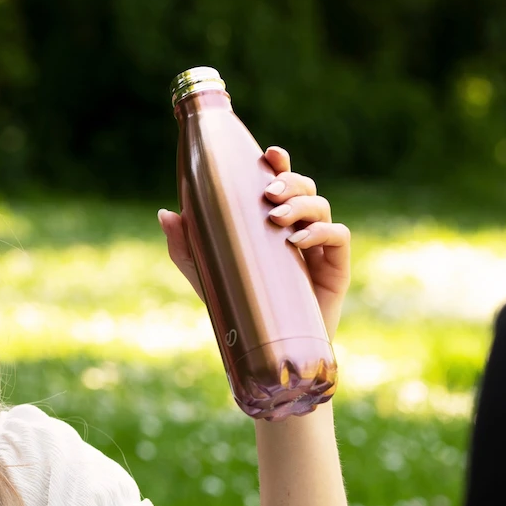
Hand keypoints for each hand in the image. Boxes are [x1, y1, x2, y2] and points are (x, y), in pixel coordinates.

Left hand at [157, 145, 350, 340]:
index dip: (280, 163)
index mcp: (272, 223)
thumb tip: (166, 213)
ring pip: (321, 206)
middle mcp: (298, 229)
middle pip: (304, 187)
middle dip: (289, 181)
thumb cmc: (237, 307)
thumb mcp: (203, 273)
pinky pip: (338, 236)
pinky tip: (295, 241)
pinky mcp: (335, 269)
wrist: (266, 352)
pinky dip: (320, 232)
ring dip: (300, 204)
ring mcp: (319, 247)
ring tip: (275, 219)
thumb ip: (185, 245)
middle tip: (267, 194)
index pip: (281, 182)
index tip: (269, 154)